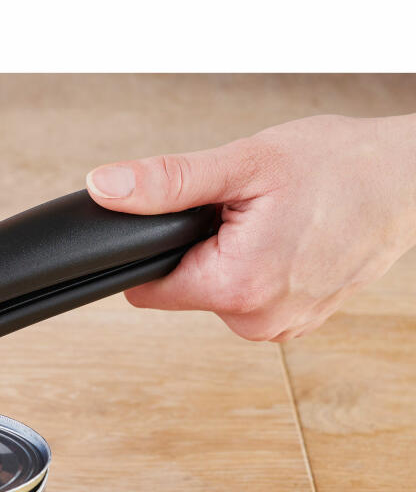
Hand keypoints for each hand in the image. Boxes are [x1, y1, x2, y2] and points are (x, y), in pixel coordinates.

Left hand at [85, 114, 415, 340]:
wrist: (411, 180)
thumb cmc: (341, 167)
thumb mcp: (244, 163)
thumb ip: (167, 182)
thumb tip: (107, 188)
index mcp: (236, 288)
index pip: (147, 289)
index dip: (155, 250)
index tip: (184, 223)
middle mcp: (256, 321)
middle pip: (185, 288)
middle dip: (201, 248)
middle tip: (247, 211)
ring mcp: (280, 328)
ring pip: (218, 292)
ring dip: (231, 257)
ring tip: (274, 222)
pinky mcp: (296, 323)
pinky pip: (250, 297)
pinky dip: (259, 268)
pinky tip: (289, 240)